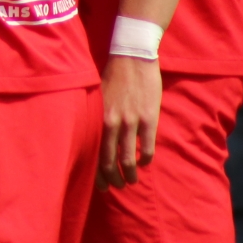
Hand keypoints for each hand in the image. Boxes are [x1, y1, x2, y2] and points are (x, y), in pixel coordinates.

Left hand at [97, 55, 159, 187]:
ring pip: (128, 160)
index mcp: (97, 118)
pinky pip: (147, 148)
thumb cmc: (112, 75)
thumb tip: (94, 138)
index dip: (96, 173)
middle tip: (116, 187)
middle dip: (112, 179)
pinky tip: (144, 163)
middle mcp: (111, 123)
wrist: (132, 56)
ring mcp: (131, 122)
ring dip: (129, 175)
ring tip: (131, 182)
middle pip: (109, 161)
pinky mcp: (148, 119)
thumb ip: (97, 118)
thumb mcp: (97, 96)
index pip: (93, 154)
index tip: (100, 185)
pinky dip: (145, 160)